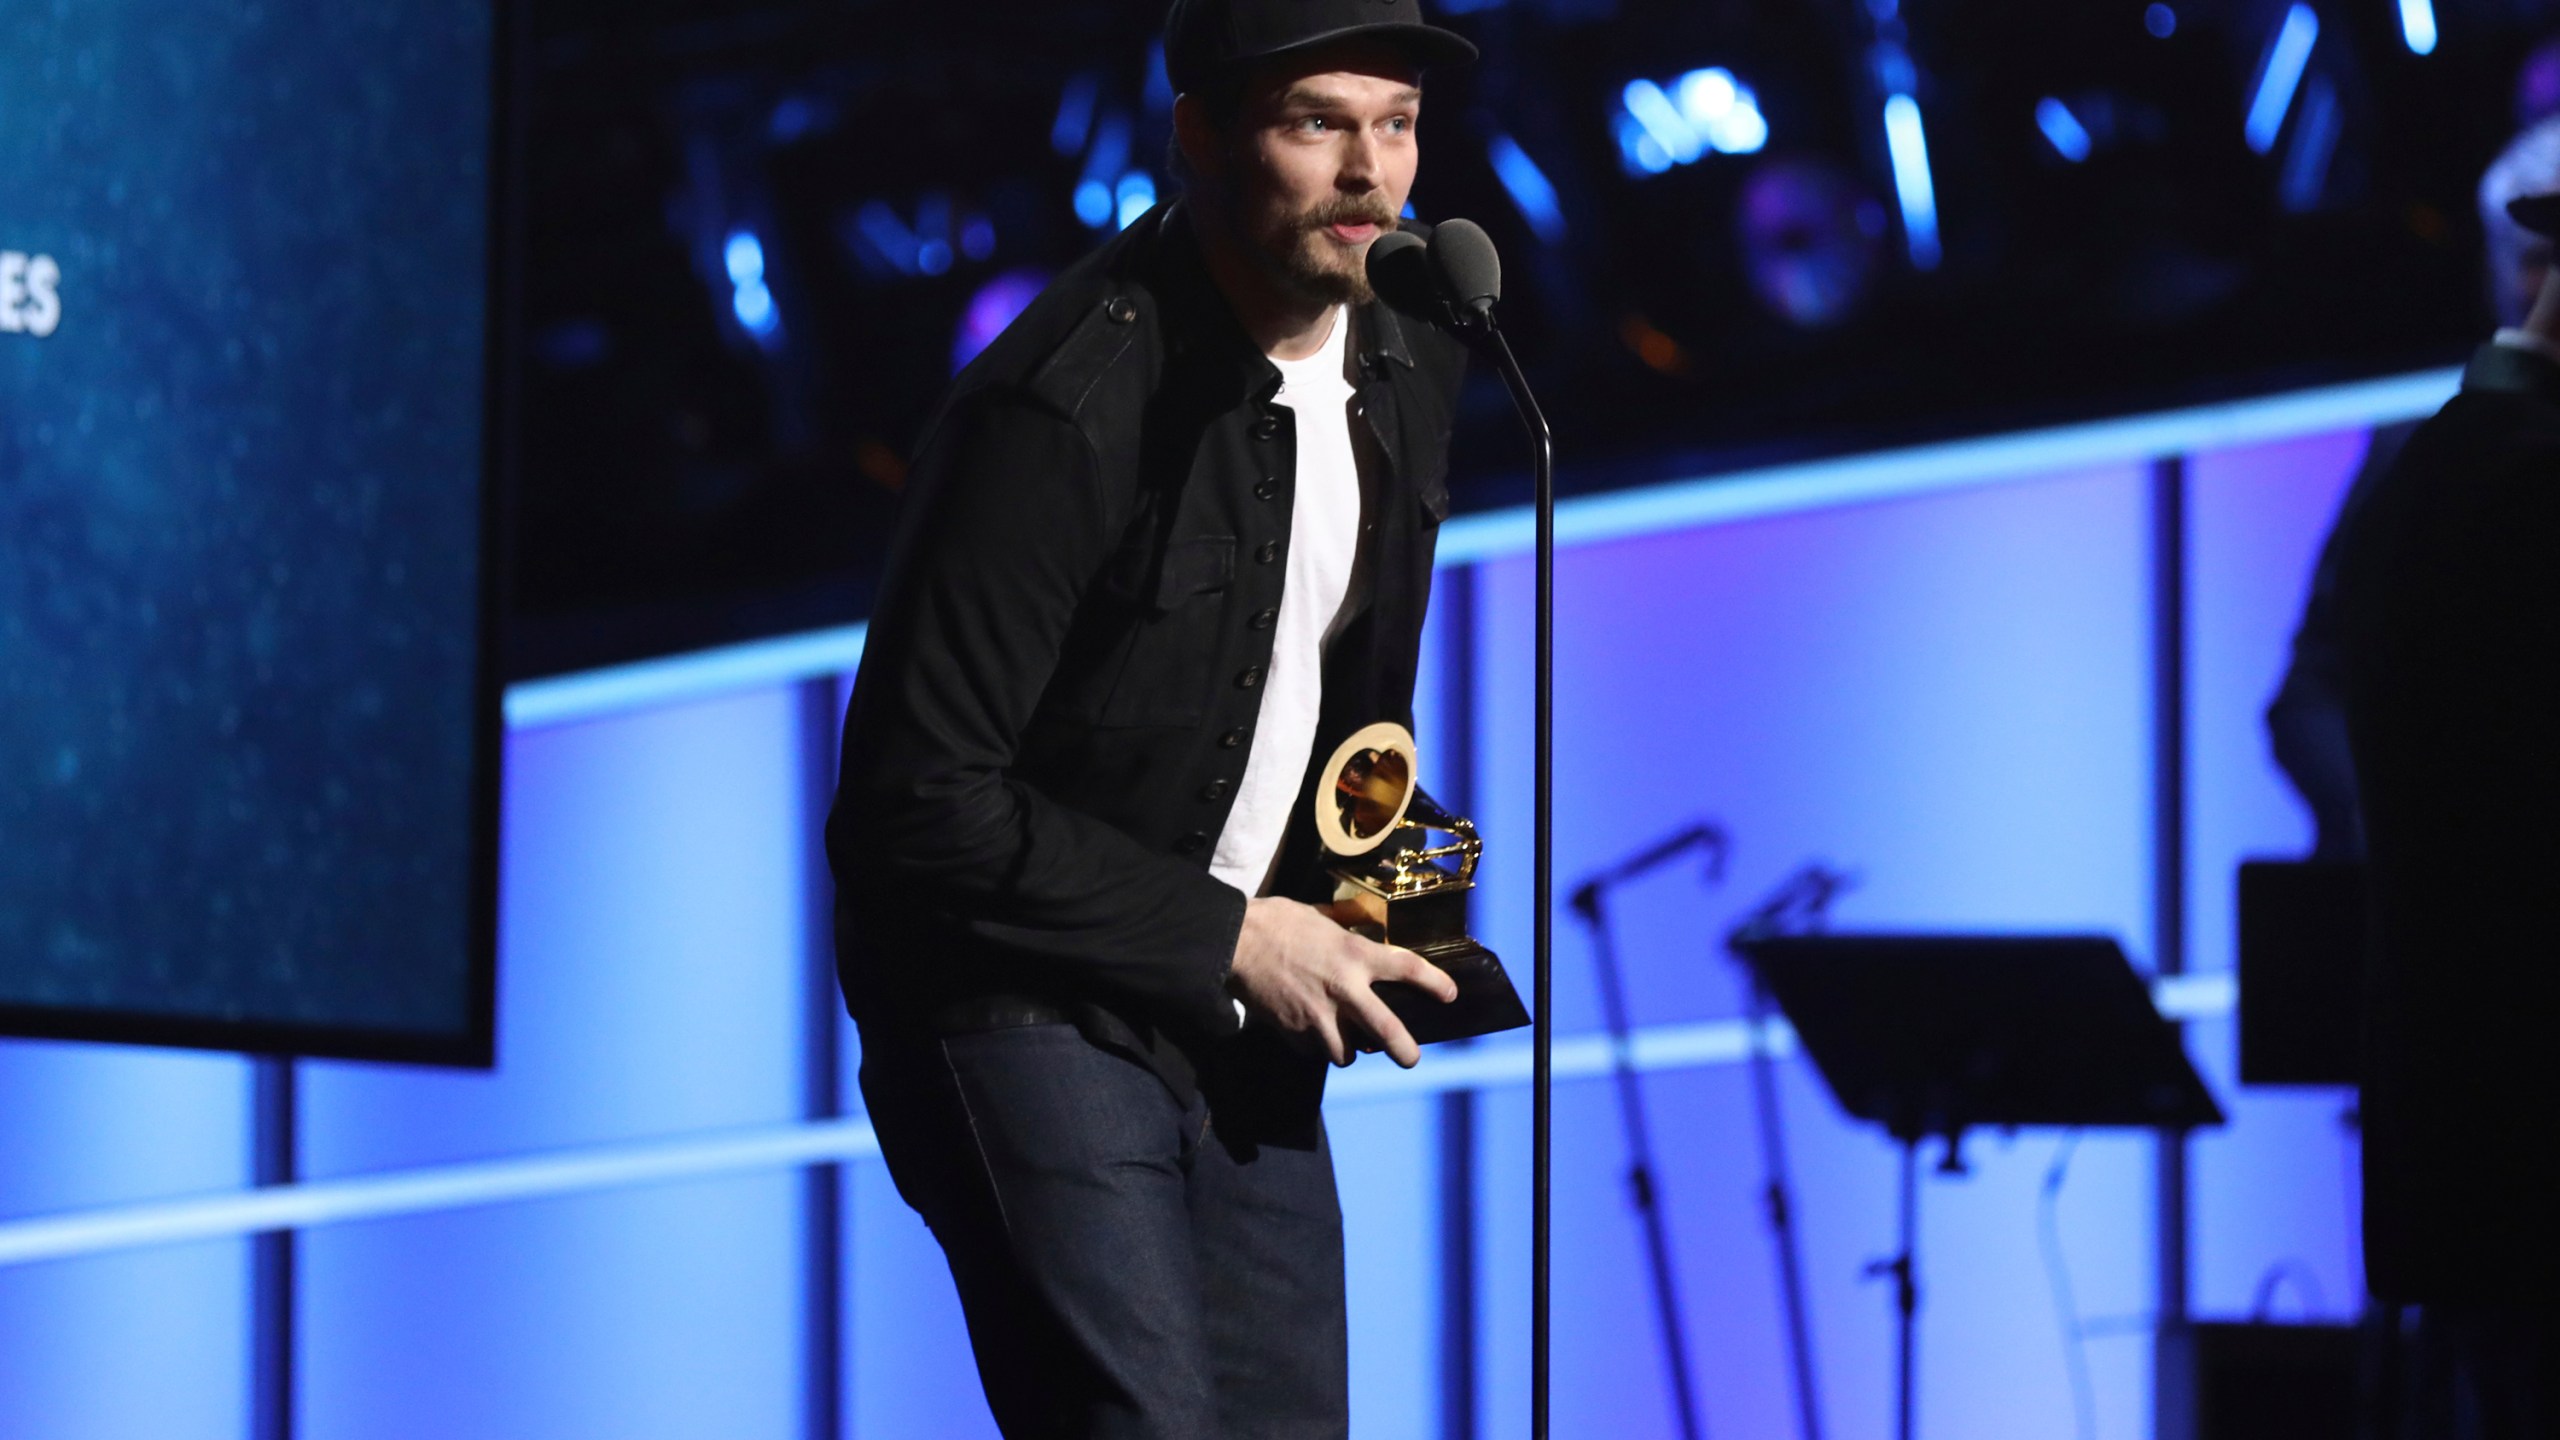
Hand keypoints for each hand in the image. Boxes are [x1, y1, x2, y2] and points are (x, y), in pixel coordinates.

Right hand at [1227, 896, 1459, 1067]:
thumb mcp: (1321, 919)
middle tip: (1411, 1058)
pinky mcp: (1294, 1032)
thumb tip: (1358, 933)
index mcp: (1355, 955)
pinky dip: (1315, 1047)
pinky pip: (1313, 1051)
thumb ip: (1345, 933)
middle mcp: (1345, 989)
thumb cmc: (1277, 922)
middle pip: (1389, 1031)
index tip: (1450, 995)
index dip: (1435, 984)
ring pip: (1347, 1053)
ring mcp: (1319, 1016)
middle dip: (1406, 1051)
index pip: (1408, 970)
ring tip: (1345, 1041)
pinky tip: (1310, 1034)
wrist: (1235, 943)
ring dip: (1349, 1050)